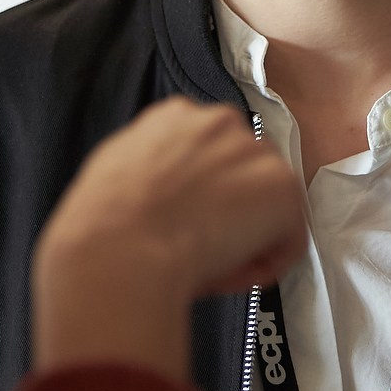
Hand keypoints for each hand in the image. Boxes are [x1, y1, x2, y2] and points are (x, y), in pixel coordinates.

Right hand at [31, 97, 305, 379]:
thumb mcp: (115, 171)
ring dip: (249, 237)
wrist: (119, 249)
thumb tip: (162, 189)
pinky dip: (265, 265)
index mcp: (176, 115)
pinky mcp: (282, 190)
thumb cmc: (103, 226)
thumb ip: (150, 166)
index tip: (189, 220)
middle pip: (244, 171)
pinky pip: (287, 239)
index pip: (208, 148)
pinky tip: (229, 274)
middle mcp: (220, 122)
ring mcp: (254, 153)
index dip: (202, 192)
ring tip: (211, 265)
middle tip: (204, 246)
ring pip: (267, 206)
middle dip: (231, 209)